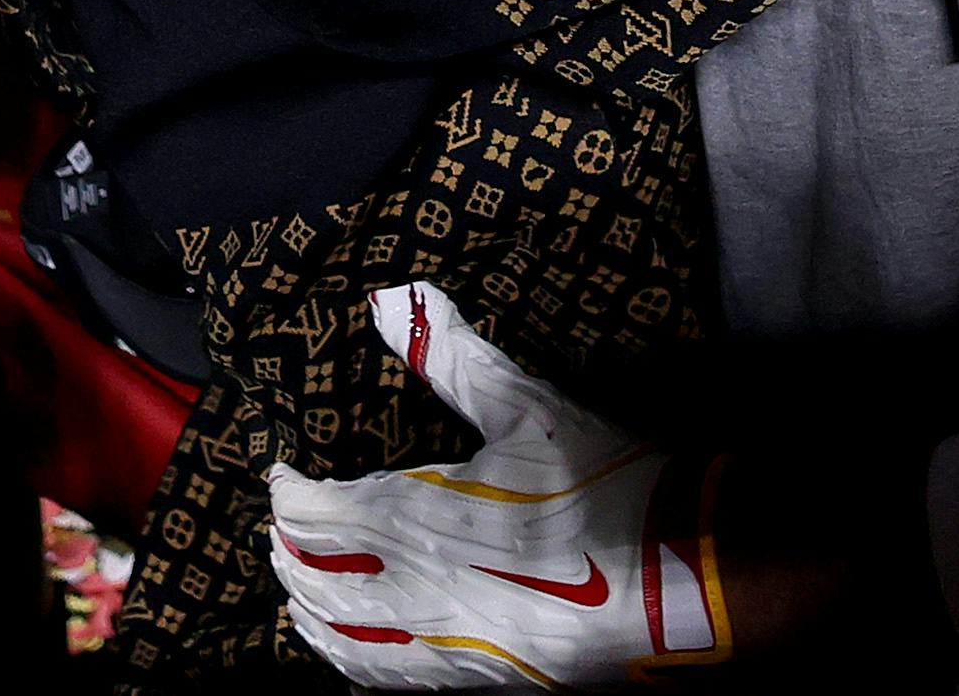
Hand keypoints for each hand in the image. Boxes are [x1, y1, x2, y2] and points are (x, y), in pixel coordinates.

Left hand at [266, 284, 722, 686]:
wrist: (679, 577)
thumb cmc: (607, 483)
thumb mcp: (531, 408)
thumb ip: (456, 357)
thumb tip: (398, 300)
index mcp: (417, 514)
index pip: (318, 510)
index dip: (290, 492)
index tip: (281, 475)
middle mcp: (412, 585)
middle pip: (314, 573)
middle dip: (288, 547)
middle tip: (279, 524)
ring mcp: (438, 640)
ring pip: (338, 633)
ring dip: (307, 603)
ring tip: (295, 582)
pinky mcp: (470, 676)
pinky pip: (379, 677)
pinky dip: (343, 657)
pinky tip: (343, 646)